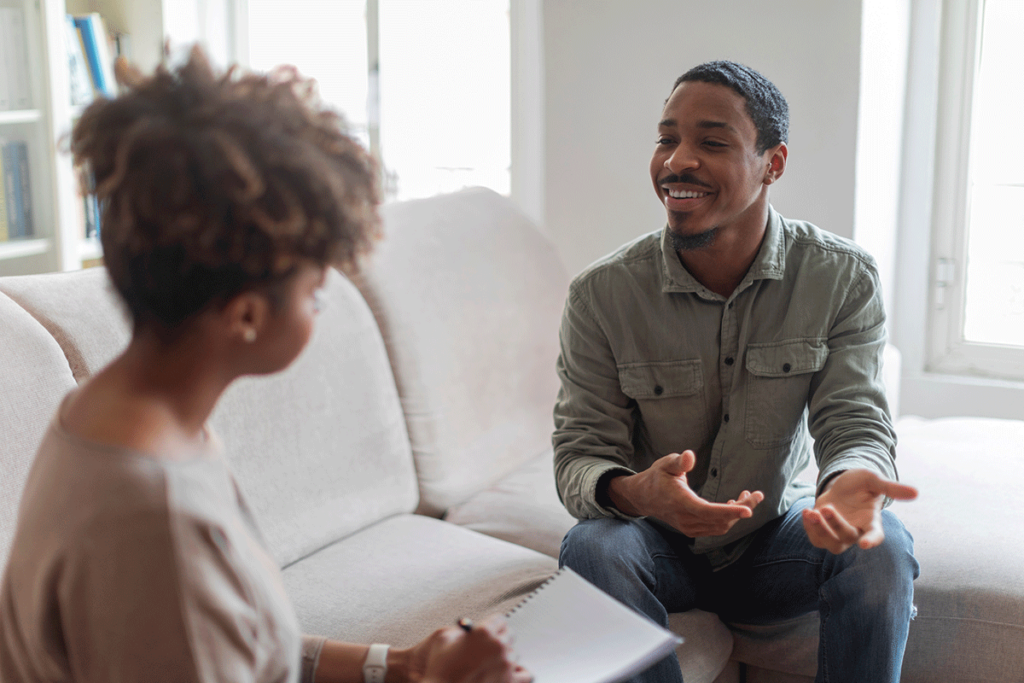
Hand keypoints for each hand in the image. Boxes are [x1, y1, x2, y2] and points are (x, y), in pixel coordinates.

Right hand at [405, 614, 530, 682]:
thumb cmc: (440, 670)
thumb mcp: (443, 640)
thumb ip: (461, 631)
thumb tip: (469, 631)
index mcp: (483, 632)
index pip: (500, 620)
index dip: (493, 625)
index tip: (491, 630)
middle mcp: (498, 647)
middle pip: (509, 636)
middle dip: (499, 640)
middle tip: (490, 648)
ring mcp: (506, 666)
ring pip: (514, 655)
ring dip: (505, 658)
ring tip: (492, 664)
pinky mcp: (510, 682)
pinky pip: (524, 675)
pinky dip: (517, 673)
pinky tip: (508, 674)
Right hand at [607, 450, 764, 536]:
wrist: (643, 497)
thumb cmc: (657, 477)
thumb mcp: (665, 464)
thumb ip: (678, 462)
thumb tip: (688, 455)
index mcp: (680, 502)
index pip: (707, 511)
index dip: (729, 511)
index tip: (749, 510)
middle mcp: (685, 519)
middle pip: (720, 520)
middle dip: (742, 508)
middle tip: (758, 495)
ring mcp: (688, 527)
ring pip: (720, 527)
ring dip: (737, 514)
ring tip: (747, 497)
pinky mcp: (692, 530)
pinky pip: (715, 528)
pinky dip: (728, 519)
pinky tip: (733, 504)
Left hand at [802, 469, 917, 553]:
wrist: (842, 484)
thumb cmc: (862, 484)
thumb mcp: (874, 480)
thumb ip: (891, 488)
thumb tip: (916, 492)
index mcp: (871, 521)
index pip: (875, 535)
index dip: (871, 540)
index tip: (865, 544)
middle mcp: (856, 531)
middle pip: (847, 537)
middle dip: (835, 524)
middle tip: (826, 508)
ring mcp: (839, 533)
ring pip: (831, 544)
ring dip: (820, 531)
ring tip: (811, 512)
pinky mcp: (824, 531)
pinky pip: (816, 540)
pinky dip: (809, 528)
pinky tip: (807, 512)